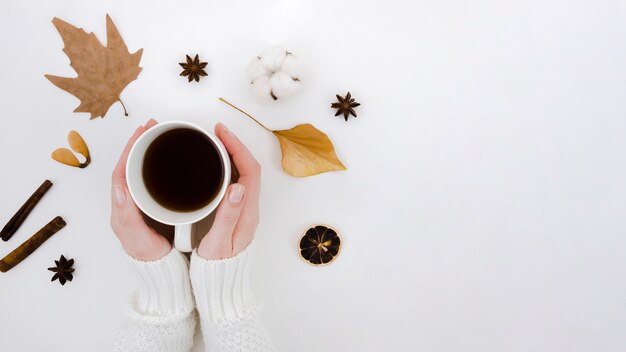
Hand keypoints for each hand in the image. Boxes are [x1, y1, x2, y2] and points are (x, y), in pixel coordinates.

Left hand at [110, 119, 171, 260]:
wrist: (163, 274)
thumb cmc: (152, 259)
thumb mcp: (139, 240)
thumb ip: (128, 217)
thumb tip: (119, 189)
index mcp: (122, 209)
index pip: (121, 172)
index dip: (129, 150)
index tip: (141, 132)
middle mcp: (129, 204)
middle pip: (129, 167)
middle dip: (138, 144)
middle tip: (152, 126)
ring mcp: (140, 205)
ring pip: (139, 172)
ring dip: (146, 152)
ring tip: (158, 136)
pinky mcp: (154, 208)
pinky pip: (151, 180)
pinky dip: (157, 165)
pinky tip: (168, 160)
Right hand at [197, 123, 260, 258]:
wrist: (221, 285)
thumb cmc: (218, 268)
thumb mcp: (218, 244)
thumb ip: (228, 216)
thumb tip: (237, 187)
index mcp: (247, 212)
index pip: (249, 170)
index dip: (237, 147)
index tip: (220, 132)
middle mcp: (248, 208)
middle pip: (248, 167)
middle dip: (234, 144)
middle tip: (215, 131)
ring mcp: (243, 210)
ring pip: (242, 173)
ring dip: (231, 154)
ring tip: (213, 142)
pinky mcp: (235, 213)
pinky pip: (235, 182)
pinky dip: (225, 167)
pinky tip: (211, 165)